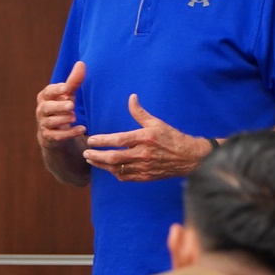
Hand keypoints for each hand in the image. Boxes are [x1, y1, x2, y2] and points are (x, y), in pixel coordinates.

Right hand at [35, 61, 86, 149]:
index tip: (66, 88)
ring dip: (63, 119)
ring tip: (74, 117)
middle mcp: (42, 111)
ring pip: (51, 122)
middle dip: (58, 106)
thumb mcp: (68, 95)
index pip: (48, 92)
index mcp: (45, 97)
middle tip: (71, 105)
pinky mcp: (49, 138)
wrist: (54, 133)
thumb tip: (81, 63)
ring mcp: (44, 125)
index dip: (56, 90)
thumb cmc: (61, 108)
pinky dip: (69, 133)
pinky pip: (58, 136)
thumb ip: (73, 81)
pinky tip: (81, 129)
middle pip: (47, 108)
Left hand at [83, 94, 210, 180]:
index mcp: (145, 138)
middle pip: (114, 158)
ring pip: (117, 169)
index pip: (119, 140)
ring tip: (92, 160)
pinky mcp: (146, 177)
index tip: (92, 139)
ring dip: (102, 165)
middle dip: (97, 156)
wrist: (188, 158)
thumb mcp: (156, 122)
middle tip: (86, 152)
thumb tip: (131, 97)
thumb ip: (140, 112)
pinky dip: (114, 173)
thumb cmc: (172, 137)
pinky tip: (108, 168)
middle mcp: (143, 154)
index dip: (103, 141)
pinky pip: (126, 177)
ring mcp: (144, 167)